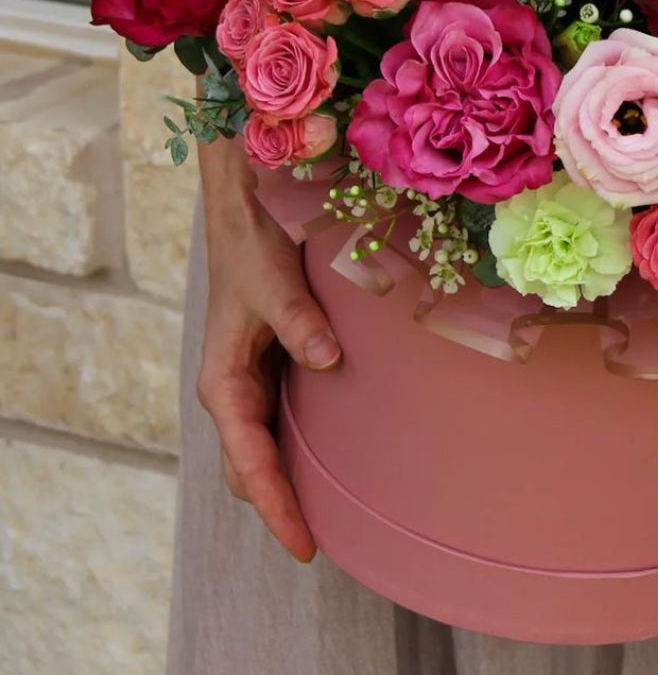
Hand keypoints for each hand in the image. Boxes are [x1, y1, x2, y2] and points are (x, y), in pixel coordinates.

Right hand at [194, 136, 340, 561]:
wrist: (248, 213)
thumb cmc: (254, 247)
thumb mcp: (275, 283)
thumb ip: (298, 322)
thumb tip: (327, 361)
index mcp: (222, 382)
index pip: (248, 462)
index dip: (276, 506)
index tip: (303, 547)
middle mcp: (233, 389)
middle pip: (251, 468)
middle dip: (280, 506)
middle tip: (322, 543)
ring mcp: (251, 380)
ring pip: (264, 449)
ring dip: (288, 480)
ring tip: (332, 513)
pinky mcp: (270, 366)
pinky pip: (281, 421)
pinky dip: (299, 448)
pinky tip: (332, 456)